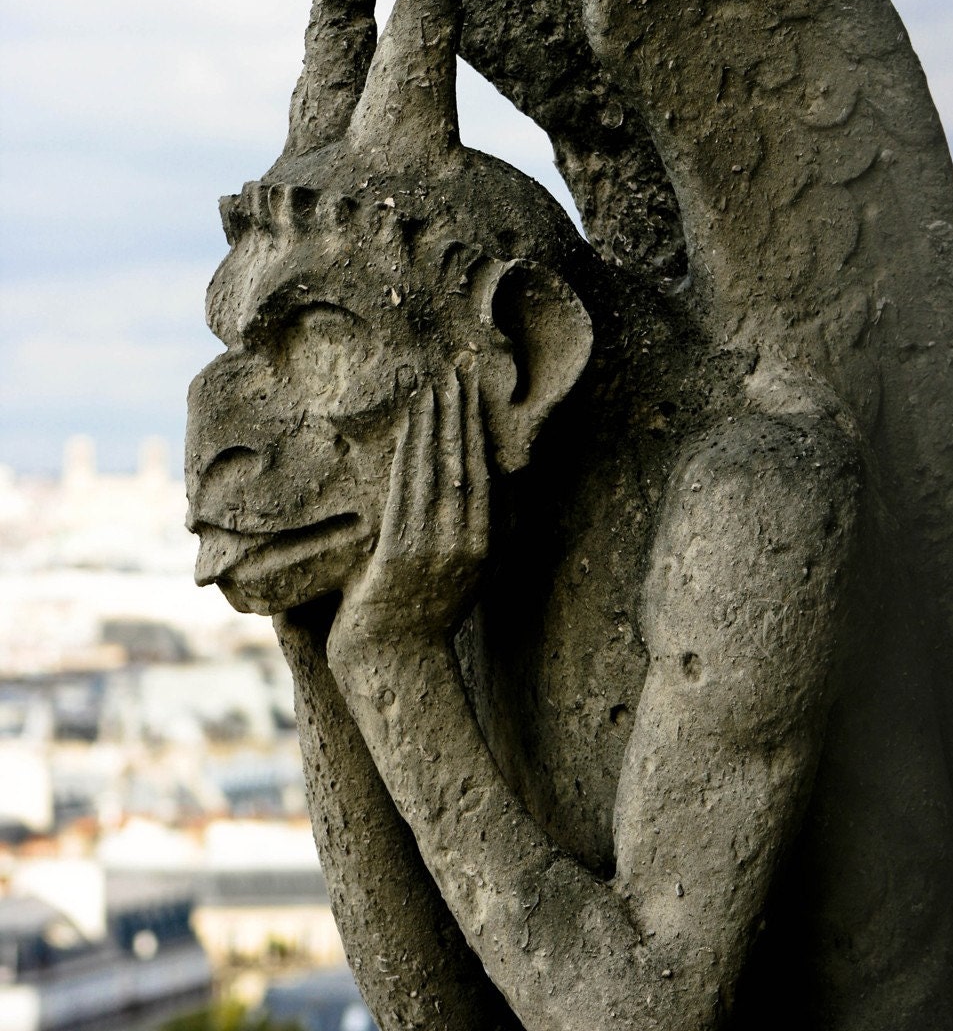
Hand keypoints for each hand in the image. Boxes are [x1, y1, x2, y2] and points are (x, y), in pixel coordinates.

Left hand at [329, 358, 490, 655]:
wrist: (391, 661)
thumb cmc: (420, 619)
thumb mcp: (461, 578)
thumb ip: (470, 537)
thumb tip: (477, 494)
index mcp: (482, 546)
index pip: (483, 473)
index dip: (479, 429)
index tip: (475, 392)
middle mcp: (463, 542)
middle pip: (465, 463)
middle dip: (462, 412)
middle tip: (460, 369)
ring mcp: (432, 546)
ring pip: (437, 470)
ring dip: (435, 423)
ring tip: (434, 384)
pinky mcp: (399, 551)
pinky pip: (406, 489)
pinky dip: (410, 452)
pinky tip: (409, 425)